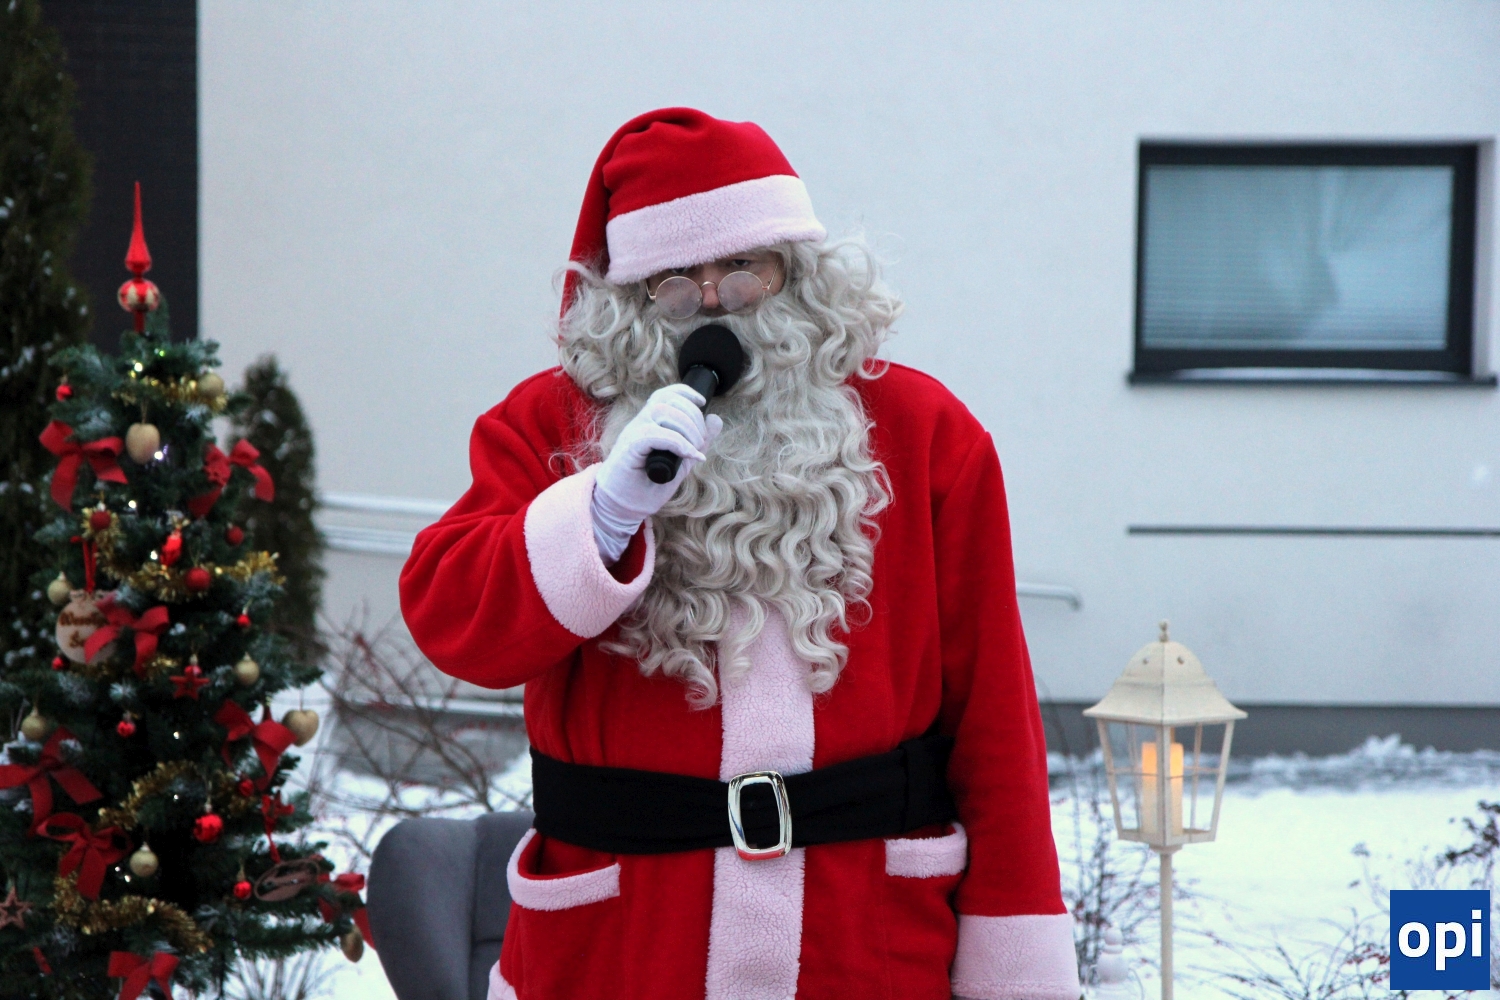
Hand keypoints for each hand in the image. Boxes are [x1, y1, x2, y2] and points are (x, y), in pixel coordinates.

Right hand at [591, 384, 722, 561]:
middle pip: (669, 401)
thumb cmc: (647, 486)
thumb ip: (696, 442)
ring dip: (687, 429)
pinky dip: (678, 443)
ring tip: (694, 450)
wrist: (622, 507)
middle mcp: (639, 423)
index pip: (665, 395)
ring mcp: (633, 434)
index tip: (702, 402)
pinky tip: (689, 456)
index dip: (685, 392)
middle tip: (701, 442)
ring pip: (662, 412)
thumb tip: (716, 419)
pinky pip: (655, 434)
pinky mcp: (629, 448)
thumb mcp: (680, 462)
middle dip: (693, 417)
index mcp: (649, 424)